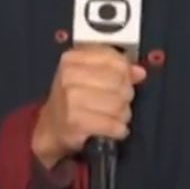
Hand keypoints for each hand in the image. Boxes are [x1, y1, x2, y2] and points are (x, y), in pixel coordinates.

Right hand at [31, 45, 146, 168]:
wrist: (50, 128)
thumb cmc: (72, 100)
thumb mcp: (88, 76)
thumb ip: (115, 70)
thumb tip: (139, 72)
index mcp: (72, 59)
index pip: (114, 59)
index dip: (126, 72)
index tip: (126, 80)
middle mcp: (69, 76)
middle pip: (119, 82)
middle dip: (126, 95)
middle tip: (120, 102)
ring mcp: (71, 99)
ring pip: (118, 104)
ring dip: (123, 114)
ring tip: (116, 117)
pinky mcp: (75, 122)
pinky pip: (112, 124)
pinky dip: (119, 129)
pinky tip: (114, 129)